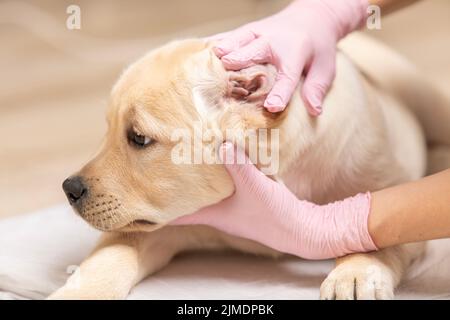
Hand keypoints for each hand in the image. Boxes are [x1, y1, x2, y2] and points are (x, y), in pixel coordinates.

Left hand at [171, 142, 376, 258]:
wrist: (302, 228)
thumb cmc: (276, 216)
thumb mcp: (255, 187)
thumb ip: (238, 164)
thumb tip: (220, 141)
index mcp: (211, 213)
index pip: (173, 213)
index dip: (152, 207)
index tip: (133, 194)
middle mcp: (215, 209)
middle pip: (184, 196)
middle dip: (170, 181)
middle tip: (154, 160)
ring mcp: (228, 203)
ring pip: (202, 187)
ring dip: (193, 174)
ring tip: (179, 152)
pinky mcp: (242, 195)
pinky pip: (222, 180)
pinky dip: (216, 168)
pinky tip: (217, 151)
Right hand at [212, 0, 368, 113]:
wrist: (311, 17)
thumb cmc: (317, 49)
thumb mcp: (325, 68)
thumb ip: (317, 88)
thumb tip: (315, 111)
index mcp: (295, 52)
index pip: (287, 76)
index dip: (280, 92)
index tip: (272, 107)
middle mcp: (274, 40)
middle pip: (255, 51)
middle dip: (240, 62)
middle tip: (224, 75)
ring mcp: (258, 33)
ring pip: (237, 40)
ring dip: (223, 50)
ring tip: (206, 62)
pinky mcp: (247, 31)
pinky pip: (228, 36)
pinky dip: (214, 44)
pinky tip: (198, 53)